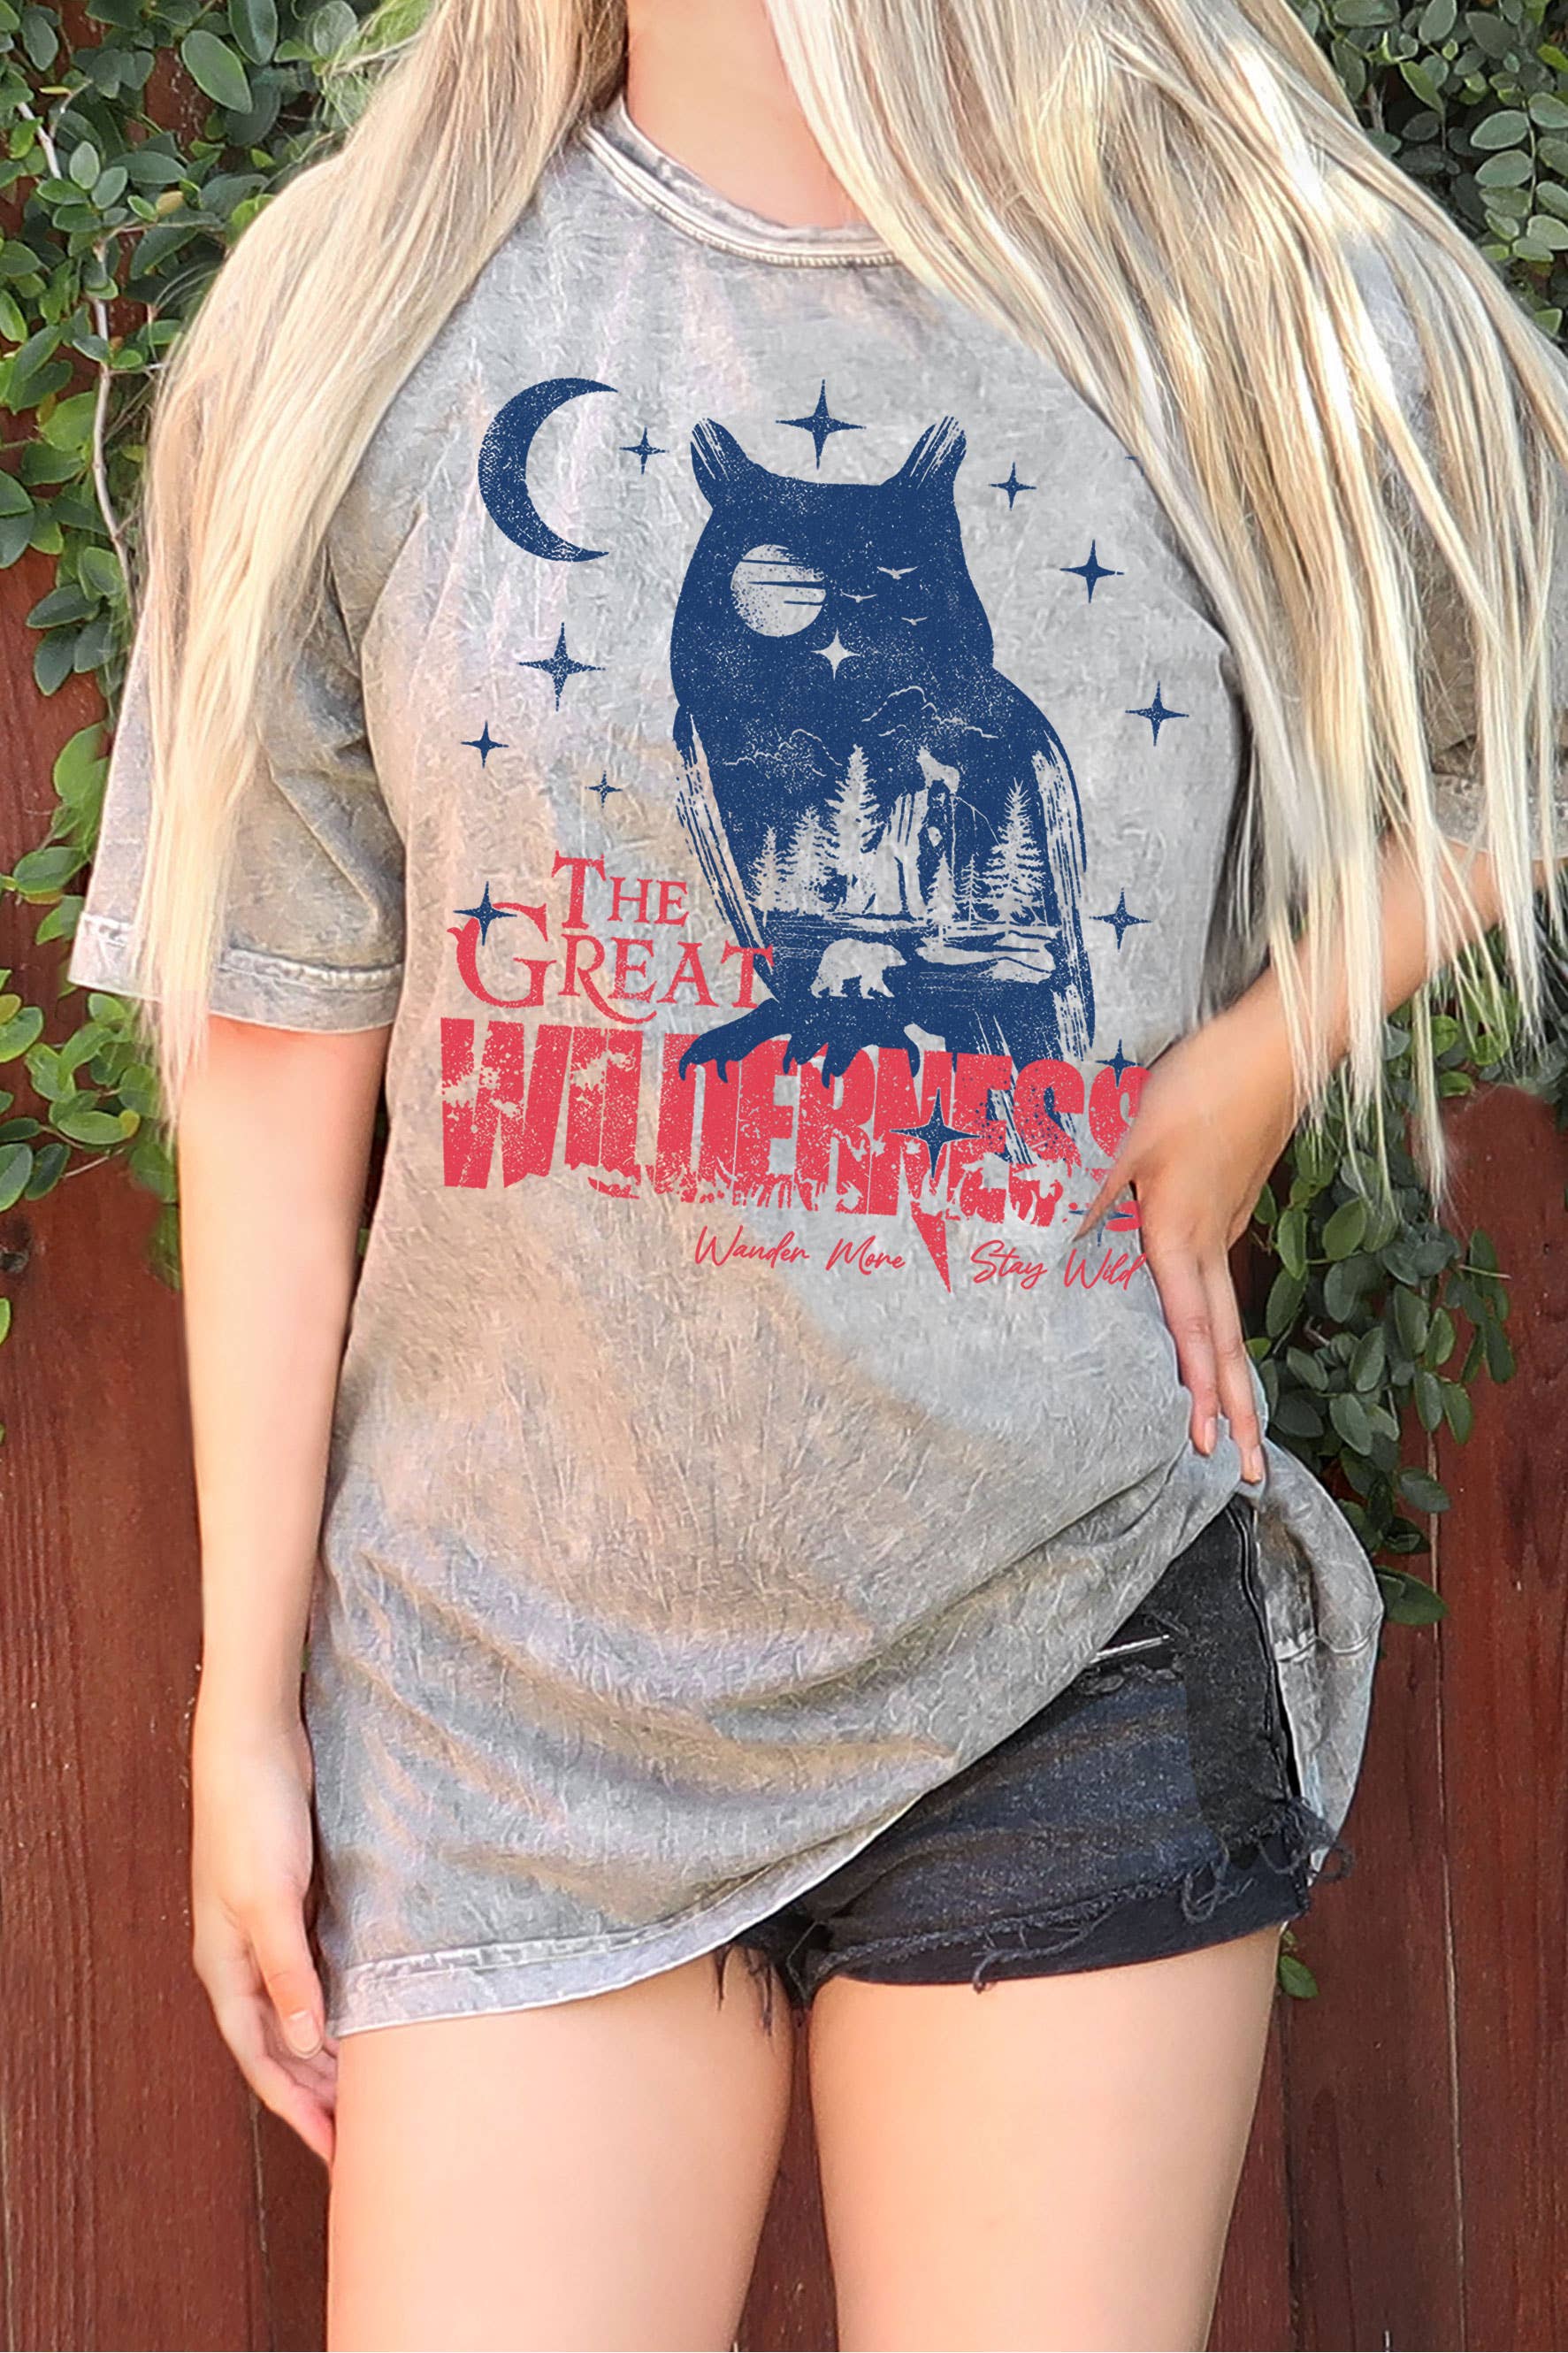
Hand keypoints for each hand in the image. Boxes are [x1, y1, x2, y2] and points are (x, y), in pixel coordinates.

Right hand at [190, 1696, 337, 2165]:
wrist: (254, 1746)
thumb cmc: (253, 1818)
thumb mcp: (269, 1899)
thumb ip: (286, 1971)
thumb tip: (303, 2041)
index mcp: (226, 1968)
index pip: (261, 2060)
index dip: (297, 2108)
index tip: (333, 2152)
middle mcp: (242, 1959)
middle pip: (279, 2046)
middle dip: (315, 2093)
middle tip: (362, 2135)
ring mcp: (266, 1932)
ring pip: (297, 2012)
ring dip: (327, 2051)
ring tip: (369, 2090)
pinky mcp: (292, 1904)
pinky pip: (314, 1974)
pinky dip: (336, 2003)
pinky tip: (368, 2013)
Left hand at [1072, 995, 1299, 1485]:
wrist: (1276, 1048)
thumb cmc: (1198, 1085)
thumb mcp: (1125, 1133)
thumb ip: (1087, 1190)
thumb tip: (1049, 1241)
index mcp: (1181, 1234)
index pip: (1192, 1332)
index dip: (1199, 1394)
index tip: (1209, 1450)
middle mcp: (1211, 1242)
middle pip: (1226, 1342)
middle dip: (1235, 1410)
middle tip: (1249, 1472)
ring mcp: (1227, 1225)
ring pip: (1229, 1314)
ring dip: (1231, 1373)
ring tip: (1237, 1422)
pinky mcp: (1231, 1203)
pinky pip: (1222, 1280)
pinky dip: (1221, 1324)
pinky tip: (1210, 1332)